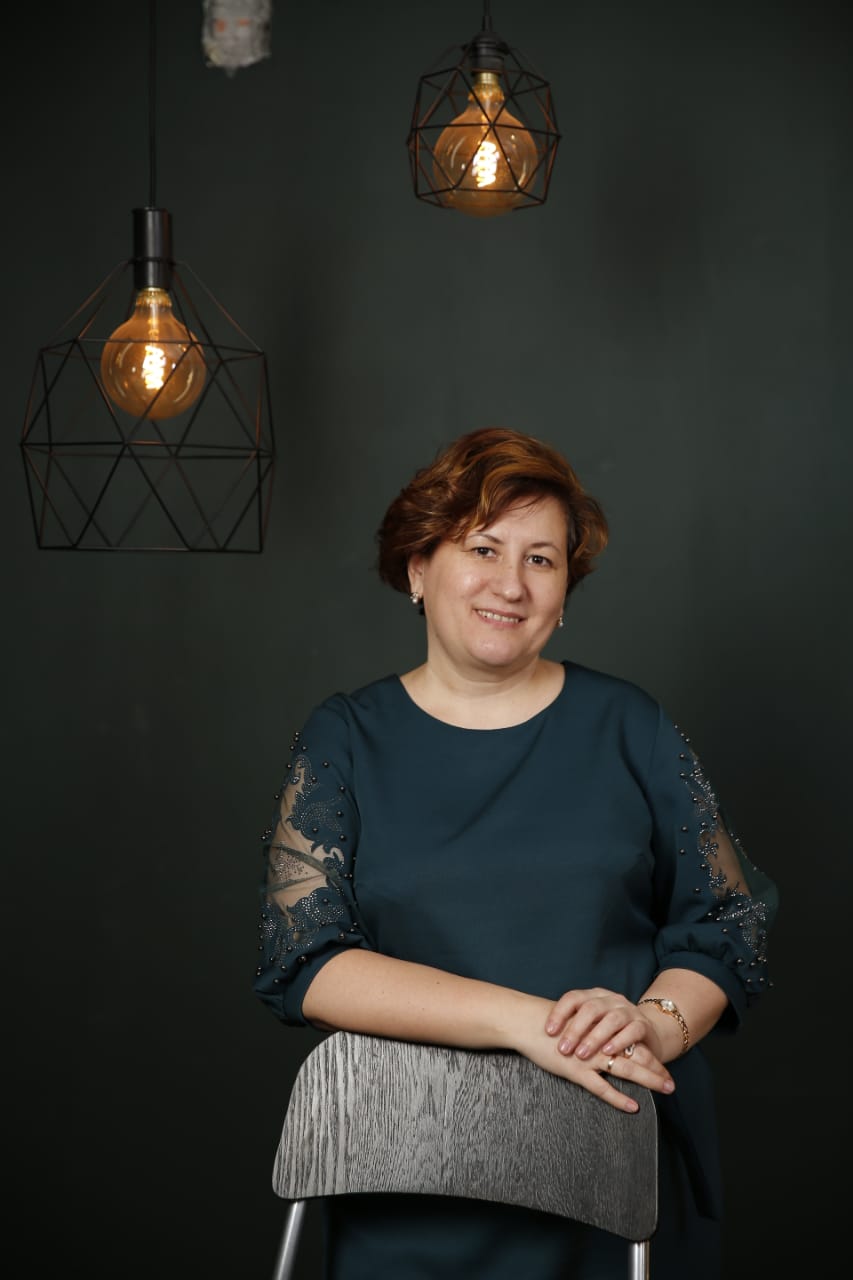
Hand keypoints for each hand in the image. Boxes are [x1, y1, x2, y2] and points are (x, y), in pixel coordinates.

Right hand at [505, 991, 673, 1113]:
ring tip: (665, 1089)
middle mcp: (600, 1043)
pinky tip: (633, 1106)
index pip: (631, 1044)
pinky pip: (601, 1087)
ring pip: (626, 1070)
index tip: (664, 1069)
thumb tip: (602, 1040)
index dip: (649, 1057)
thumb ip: (589, 1033)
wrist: (529, 1023)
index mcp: (601, 1030)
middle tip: (672, 1083)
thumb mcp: (574, 1024)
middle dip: (655, 1070)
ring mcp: (590, 1057)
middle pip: (635, 1056)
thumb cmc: (549, 1024)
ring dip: (648, 1080)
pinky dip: (618, 1097)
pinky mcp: (576, 1070)